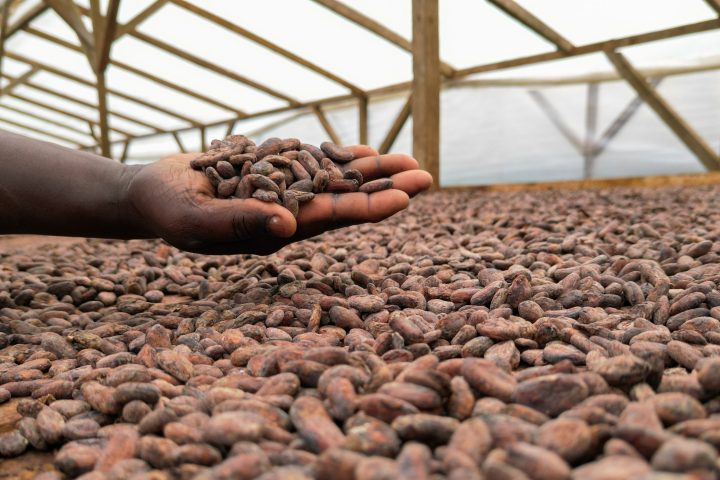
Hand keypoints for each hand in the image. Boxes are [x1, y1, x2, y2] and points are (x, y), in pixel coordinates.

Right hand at [125, 145, 432, 253]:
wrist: (152, 192)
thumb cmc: (168, 211)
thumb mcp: (196, 220)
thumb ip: (238, 224)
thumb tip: (287, 226)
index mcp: (276, 233)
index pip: (331, 219)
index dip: (368, 208)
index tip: (404, 197)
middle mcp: (288, 215)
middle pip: (345, 200)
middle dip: (385, 188)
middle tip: (426, 176)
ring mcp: (284, 193)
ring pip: (336, 181)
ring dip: (372, 172)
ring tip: (409, 160)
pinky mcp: (275, 174)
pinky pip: (314, 164)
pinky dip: (340, 158)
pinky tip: (366, 151)